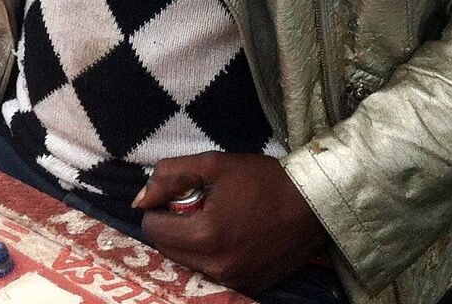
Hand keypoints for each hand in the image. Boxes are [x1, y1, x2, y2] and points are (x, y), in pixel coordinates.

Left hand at [135, 152, 328, 294]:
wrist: (311, 204)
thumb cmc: (261, 179)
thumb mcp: (213, 164)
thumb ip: (170, 176)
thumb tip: (140, 199)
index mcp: (205, 235)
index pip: (153, 230)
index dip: (157, 209)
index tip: (175, 196)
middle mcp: (216, 267)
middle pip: (167, 250)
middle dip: (172, 227)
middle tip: (194, 206)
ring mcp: (233, 282)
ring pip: (187, 264)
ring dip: (189, 243)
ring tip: (213, 219)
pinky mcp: (248, 288)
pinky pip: (211, 274)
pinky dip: (209, 257)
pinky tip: (228, 236)